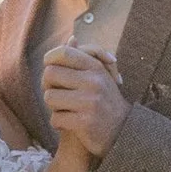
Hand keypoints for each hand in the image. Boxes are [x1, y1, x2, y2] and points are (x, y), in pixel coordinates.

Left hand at [41, 41, 127, 158]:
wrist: (122, 132)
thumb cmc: (104, 102)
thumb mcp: (99, 76)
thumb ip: (83, 58)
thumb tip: (71, 39)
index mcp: (96, 68)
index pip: (63, 53)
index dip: (50, 60)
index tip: (51, 70)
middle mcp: (94, 82)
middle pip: (50, 74)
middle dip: (48, 86)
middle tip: (57, 95)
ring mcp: (90, 102)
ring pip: (49, 97)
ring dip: (53, 106)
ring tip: (64, 110)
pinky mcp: (85, 122)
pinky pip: (55, 118)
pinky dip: (58, 123)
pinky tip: (69, 124)